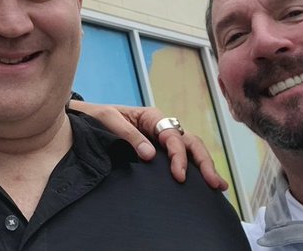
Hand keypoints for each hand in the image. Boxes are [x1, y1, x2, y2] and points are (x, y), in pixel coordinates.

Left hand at [68, 101, 228, 190]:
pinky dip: (194, 169)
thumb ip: (129, 135)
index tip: (179, 176)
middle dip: (204, 162)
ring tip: (219, 186)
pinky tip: (203, 184)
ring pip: (190, 150)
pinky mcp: (157, 152)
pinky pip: (179, 159)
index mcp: (151, 116)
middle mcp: (161, 127)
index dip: (179, 156)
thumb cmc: (95, 118)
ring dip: (205, 166)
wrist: (83, 121)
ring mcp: (161, 140)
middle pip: (190, 142)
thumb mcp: (108, 120)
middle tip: (214, 183)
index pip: (173, 136)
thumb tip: (151, 155)